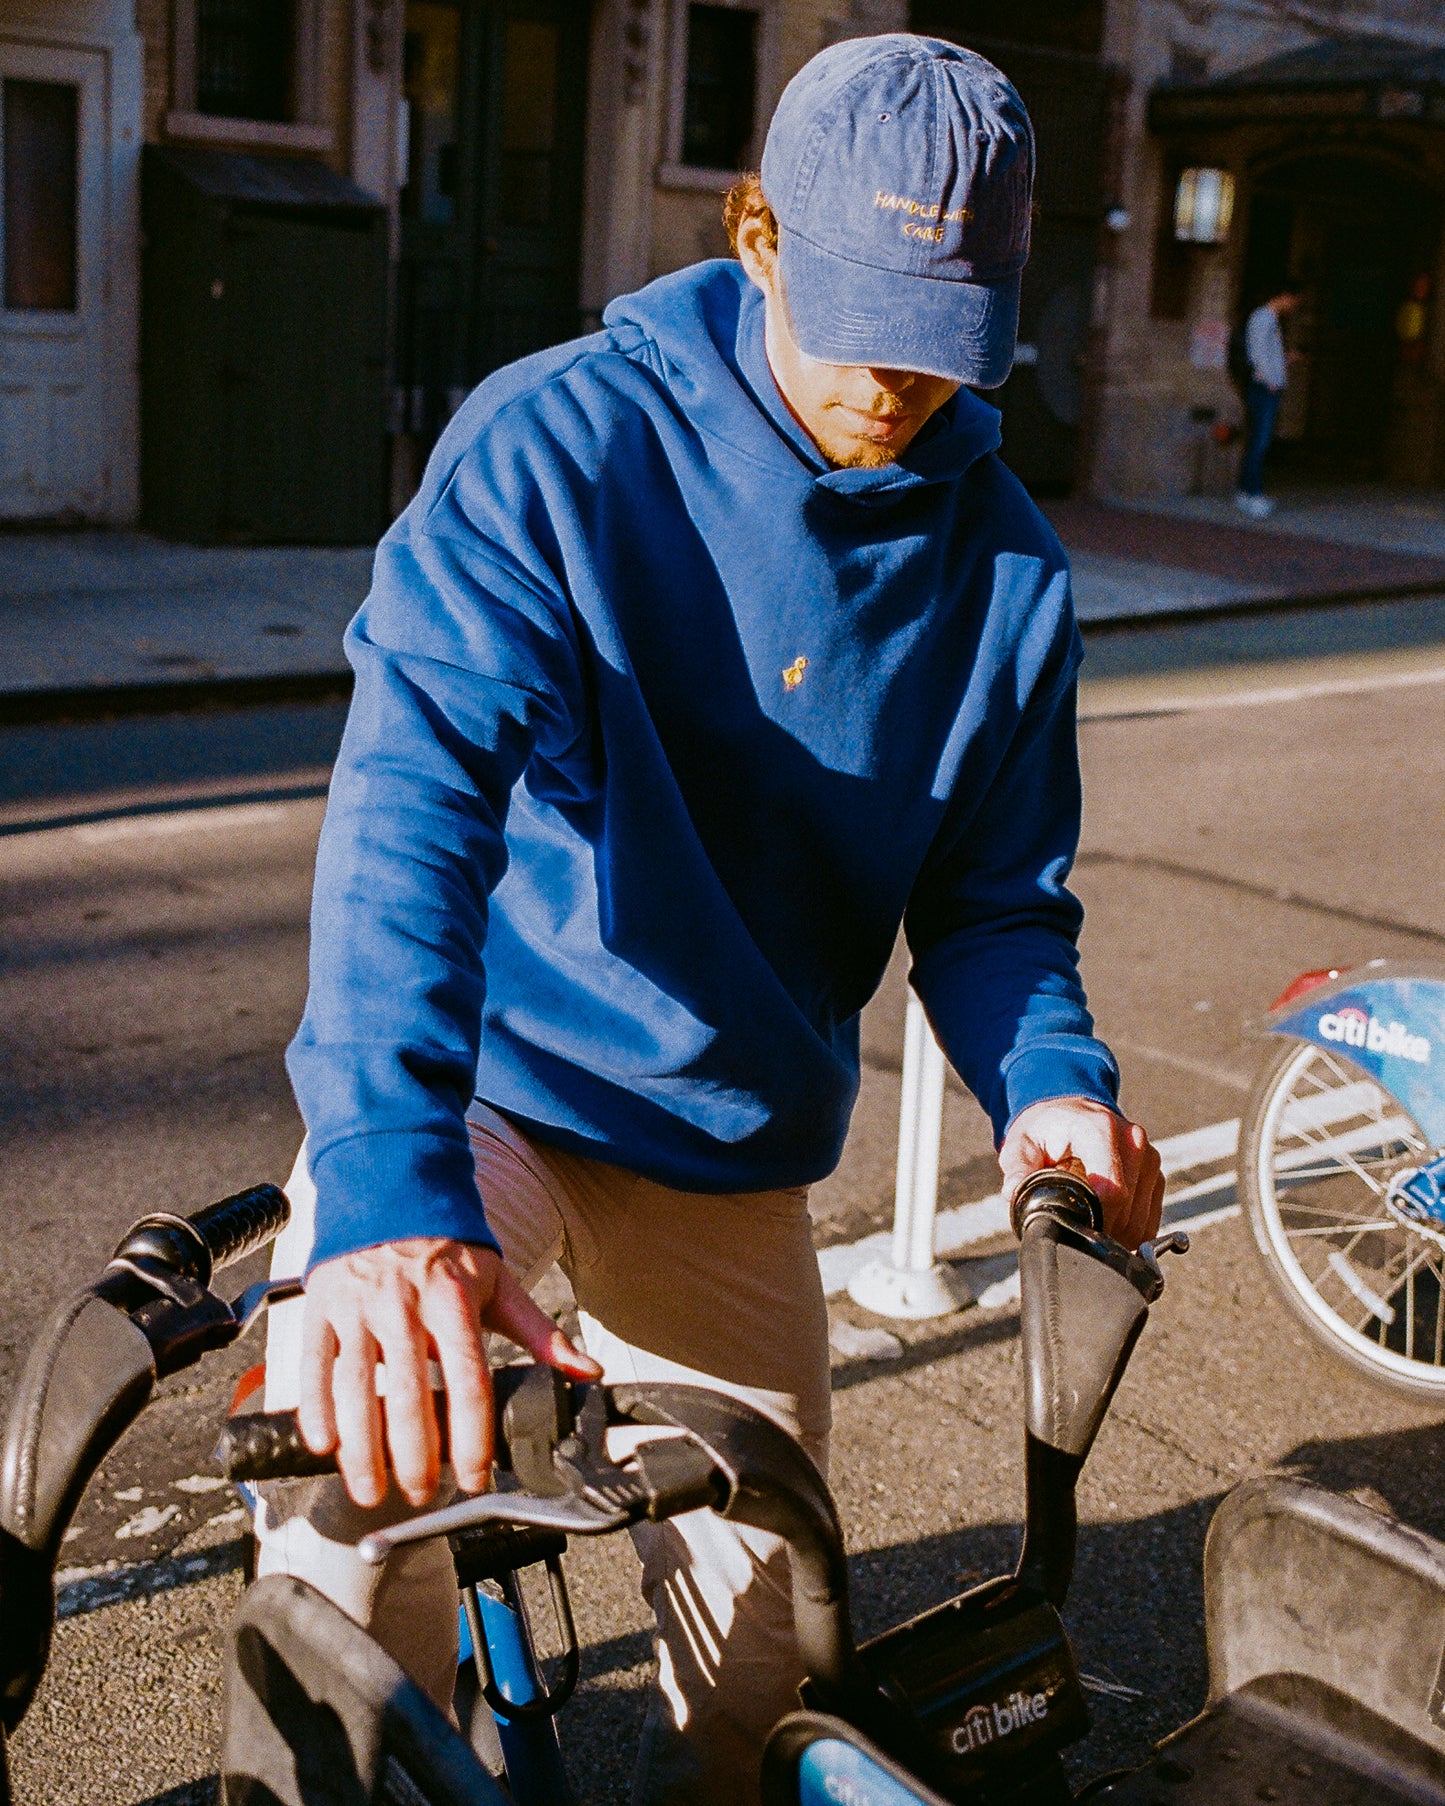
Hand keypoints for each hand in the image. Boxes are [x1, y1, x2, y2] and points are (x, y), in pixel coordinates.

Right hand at [299, 1238, 602, 1509]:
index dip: (471, 1435)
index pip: (468, 1379)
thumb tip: (586, 1373)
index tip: (473, 1476)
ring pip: (356, 1387)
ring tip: (369, 1491)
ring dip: (360, 1449)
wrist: (389, 1187)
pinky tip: (323, 1446)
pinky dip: (315, 1410)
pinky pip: (314, 1366)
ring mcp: (357, 1306)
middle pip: (409, 1393)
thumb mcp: (498, 1282)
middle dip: (413, 1456)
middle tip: (420, 1495)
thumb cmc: (446, 1246)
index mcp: (453, 1298)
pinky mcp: (321, 1308)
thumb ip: (541, 1333)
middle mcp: (402, 1303)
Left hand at [999, 1097, 1162, 1249]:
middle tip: (1072, 1225)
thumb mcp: (1021, 1144)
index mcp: (1101, 1130)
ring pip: (1140, 1221)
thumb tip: (1013, 1193)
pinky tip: (1103, 1216)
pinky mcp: (1155, 1173)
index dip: (1094, 1222)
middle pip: (1127, 1212)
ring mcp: (1149, 1157)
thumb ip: (1017, 1169)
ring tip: (1086, 1215)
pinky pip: (1148, 1219)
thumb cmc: (1046, 1129)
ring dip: (1114, 1231)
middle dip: (1099, 1229)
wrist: (1071, 1111)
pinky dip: (1127, 1228)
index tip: (1072, 1230)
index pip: (1113, 1192)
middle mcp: (1133, 1142)